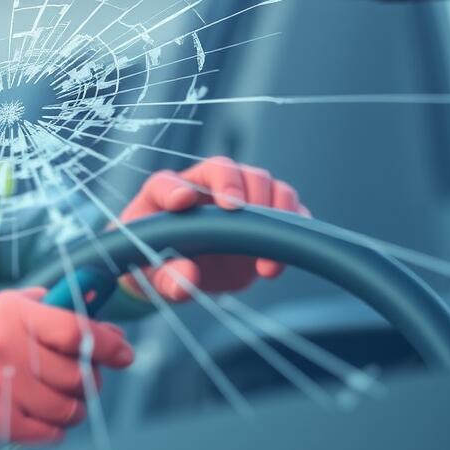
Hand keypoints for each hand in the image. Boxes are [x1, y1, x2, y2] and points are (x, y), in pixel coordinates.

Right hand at [0, 288, 132, 445]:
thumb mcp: (16, 312)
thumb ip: (62, 313)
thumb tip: (114, 334)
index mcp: (12, 314)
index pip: (73, 329)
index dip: (106, 344)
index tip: (123, 354)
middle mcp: (2, 346)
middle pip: (76, 375)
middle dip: (90, 381)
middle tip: (80, 379)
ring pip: (68, 408)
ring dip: (73, 408)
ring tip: (56, 399)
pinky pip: (51, 433)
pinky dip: (54, 429)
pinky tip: (37, 416)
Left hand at [117, 157, 308, 301]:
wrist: (184, 273)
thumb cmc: (159, 264)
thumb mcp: (155, 274)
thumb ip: (168, 277)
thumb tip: (186, 281)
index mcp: (165, 195)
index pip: (167, 183)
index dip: (174, 190)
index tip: (183, 201)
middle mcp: (204, 188)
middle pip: (225, 168)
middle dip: (236, 187)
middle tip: (238, 212)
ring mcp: (239, 199)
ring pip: (263, 181)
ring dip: (271, 205)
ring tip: (265, 241)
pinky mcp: (264, 219)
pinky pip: (289, 210)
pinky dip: (293, 226)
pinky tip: (279, 256)